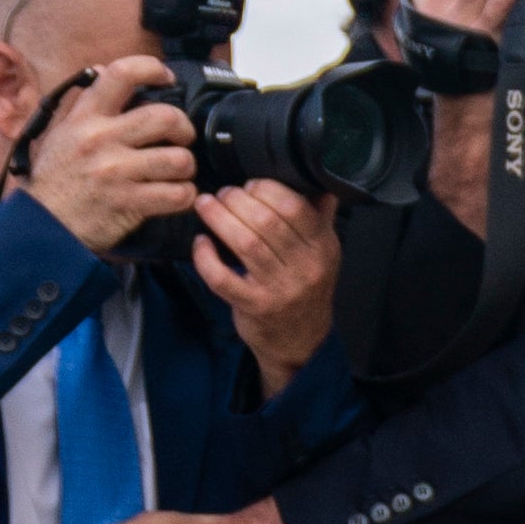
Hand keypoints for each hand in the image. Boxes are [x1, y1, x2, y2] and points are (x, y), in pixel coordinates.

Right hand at [18, 57, 198, 254]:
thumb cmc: (57, 179)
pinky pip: (178, 194)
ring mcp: (116, 171)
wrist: (43, 225)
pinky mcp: (129, 202)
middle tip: (181, 138)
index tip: (166, 77)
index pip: (121, 74)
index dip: (152, 68)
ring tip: (176, 172)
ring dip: (186, 167)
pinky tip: (174, 194)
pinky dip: (184, 195)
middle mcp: (100, 139)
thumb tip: (104, 70)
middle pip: (167, 117)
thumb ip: (86, 104)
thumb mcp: (61, 133)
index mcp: (85, 117)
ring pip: (179, 159)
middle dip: (184, 128)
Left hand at [194, 182, 339, 389]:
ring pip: (245, 243)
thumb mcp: (322, 254)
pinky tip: (201, 242)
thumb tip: (317, 184)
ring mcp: (281, 289)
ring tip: (206, 206)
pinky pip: (223, 277)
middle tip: (221, 194)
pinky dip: (206, 257)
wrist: (300, 339)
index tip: (248, 185)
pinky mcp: (254, 305)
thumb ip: (319, 219)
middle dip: (236, 200)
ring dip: (219, 219)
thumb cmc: (304, 289)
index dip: (266, 189)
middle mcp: (306, 267)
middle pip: (267, 222)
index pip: (295, 207)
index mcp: (324, 247)